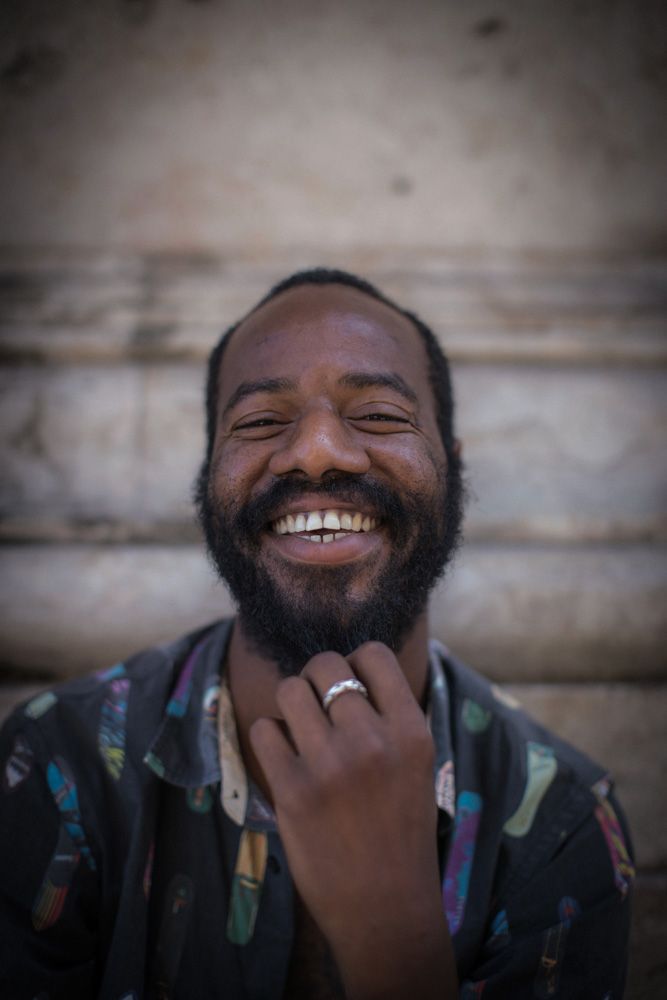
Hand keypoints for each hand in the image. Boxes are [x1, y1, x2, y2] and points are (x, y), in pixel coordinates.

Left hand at [249, 642, 456, 998]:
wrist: (386, 908)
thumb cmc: (401, 832)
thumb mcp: (417, 766)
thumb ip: (390, 718)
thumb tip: (352, 667)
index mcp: (411, 731)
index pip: (373, 654)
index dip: (355, 661)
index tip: (350, 685)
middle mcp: (372, 740)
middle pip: (325, 664)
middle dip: (316, 678)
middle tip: (318, 707)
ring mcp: (330, 765)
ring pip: (289, 689)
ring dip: (290, 703)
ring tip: (299, 730)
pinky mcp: (292, 791)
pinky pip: (264, 729)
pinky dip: (270, 737)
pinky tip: (285, 758)